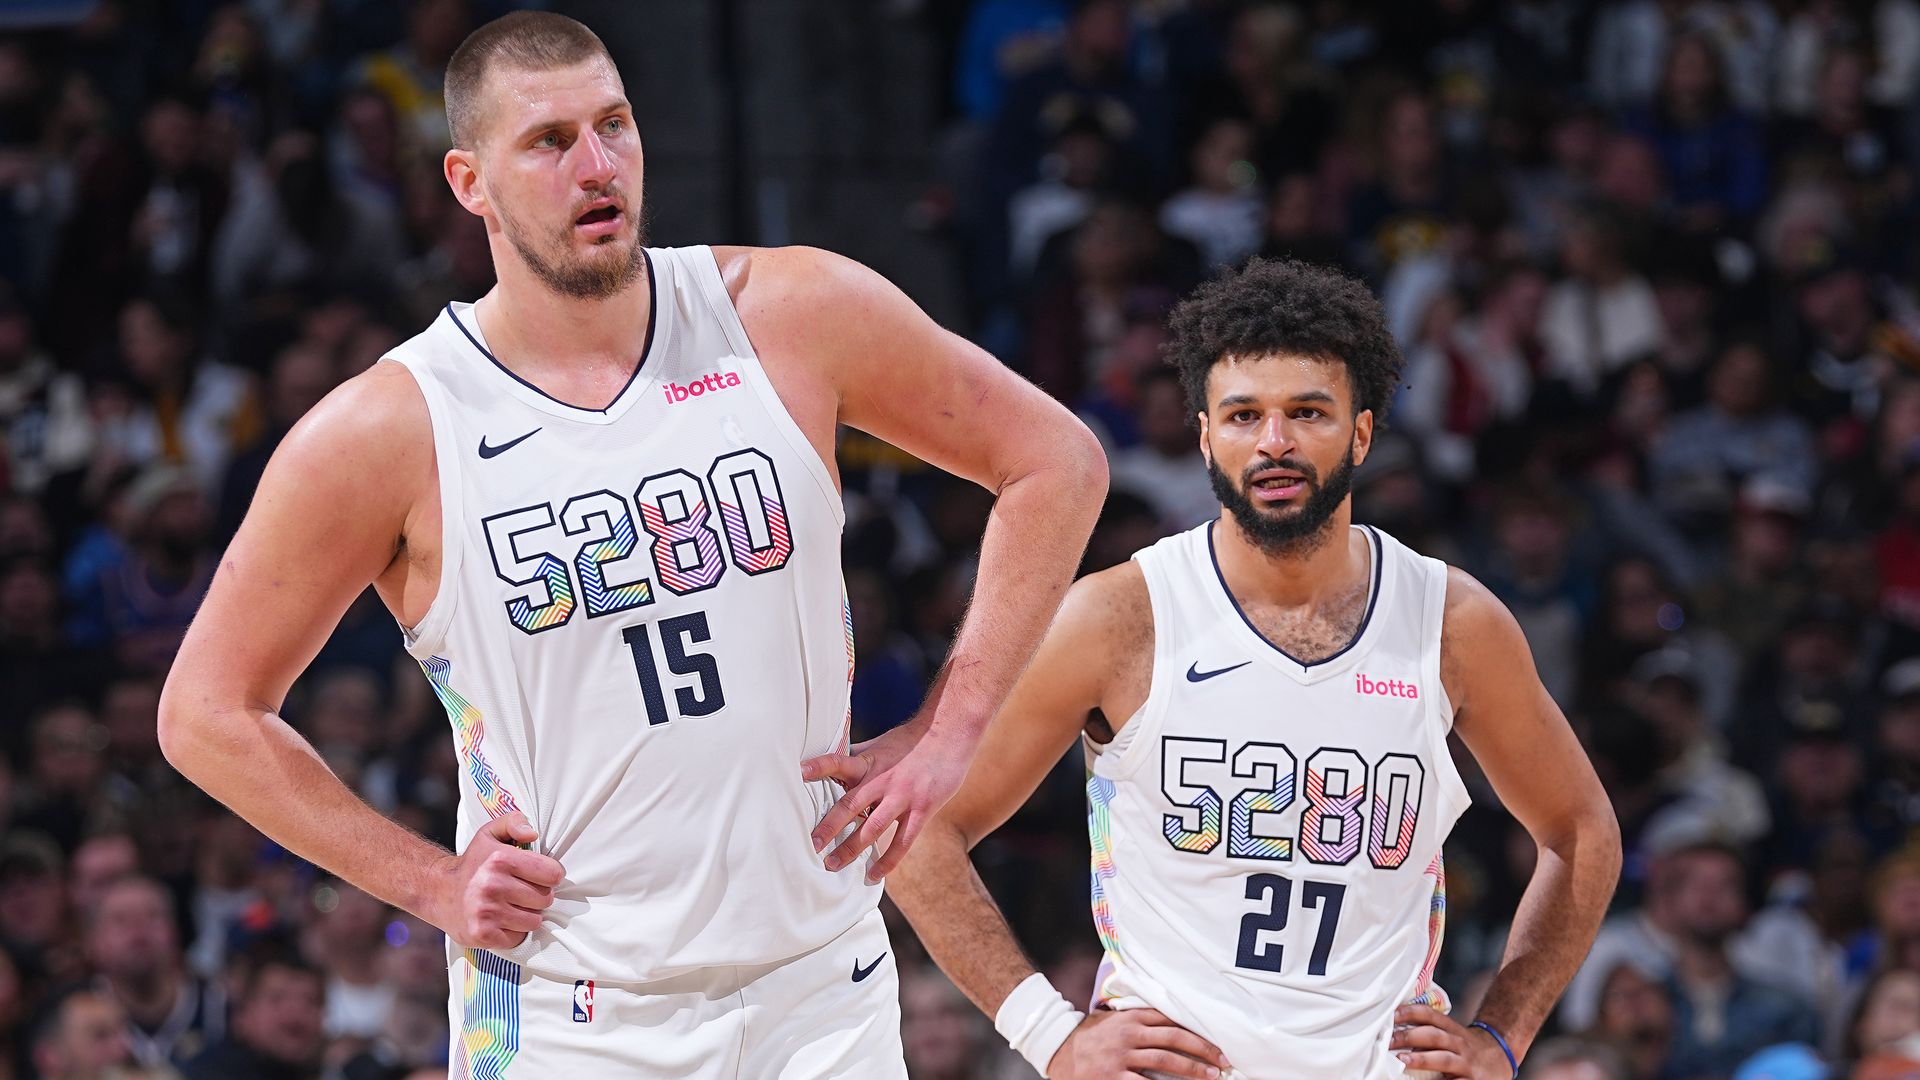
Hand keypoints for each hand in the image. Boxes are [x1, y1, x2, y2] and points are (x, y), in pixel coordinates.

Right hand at [430, 812, 564, 951]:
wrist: (439, 892)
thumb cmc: (474, 863)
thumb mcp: (491, 833)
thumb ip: (514, 822)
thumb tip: (532, 834)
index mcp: (500, 860)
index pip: (553, 873)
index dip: (550, 874)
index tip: (538, 875)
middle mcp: (493, 885)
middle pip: (546, 898)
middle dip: (538, 895)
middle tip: (522, 891)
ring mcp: (487, 912)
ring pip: (535, 920)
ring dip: (528, 915)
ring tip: (512, 905)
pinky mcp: (483, 935)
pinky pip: (519, 937)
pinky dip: (514, 931)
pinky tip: (502, 920)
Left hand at [801, 719, 973, 882]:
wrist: (951, 731)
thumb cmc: (913, 739)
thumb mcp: (881, 744)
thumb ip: (859, 757)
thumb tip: (835, 761)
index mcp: (870, 762)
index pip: (839, 761)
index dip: (819, 766)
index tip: (798, 772)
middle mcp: (883, 780)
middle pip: (850, 805)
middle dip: (828, 827)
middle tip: (811, 846)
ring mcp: (903, 796)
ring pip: (872, 828)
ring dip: (851, 848)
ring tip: (831, 865)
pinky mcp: (922, 809)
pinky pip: (902, 841)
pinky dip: (887, 860)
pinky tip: (873, 874)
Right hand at [1048, 1009, 1229, 1079]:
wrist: (1056, 1049)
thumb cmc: (1088, 1036)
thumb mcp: (1112, 1020)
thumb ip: (1137, 1019)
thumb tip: (1169, 1021)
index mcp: (1131, 1018)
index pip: (1171, 1020)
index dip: (1196, 1031)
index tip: (1216, 1043)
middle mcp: (1129, 1034)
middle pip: (1174, 1040)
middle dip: (1203, 1051)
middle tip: (1223, 1061)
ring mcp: (1121, 1056)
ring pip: (1165, 1061)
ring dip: (1192, 1069)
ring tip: (1211, 1076)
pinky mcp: (1113, 1077)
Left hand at [1391, 1006, 1512, 1078]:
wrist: (1501, 1058)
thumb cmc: (1465, 1048)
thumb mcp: (1451, 1034)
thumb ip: (1429, 1031)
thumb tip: (1394, 1033)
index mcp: (1451, 1028)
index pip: (1428, 1015)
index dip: (1409, 1012)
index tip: (1390, 1015)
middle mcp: (1458, 1042)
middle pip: (1433, 1035)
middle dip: (1409, 1037)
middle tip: (1388, 1041)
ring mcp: (1466, 1062)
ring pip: (1443, 1058)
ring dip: (1421, 1059)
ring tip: (1402, 1061)